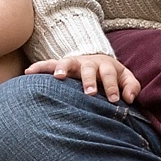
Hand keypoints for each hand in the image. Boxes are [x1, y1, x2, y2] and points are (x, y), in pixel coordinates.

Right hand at [24, 53, 139, 103]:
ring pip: (67, 63)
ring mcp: (74, 63)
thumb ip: (131, 87)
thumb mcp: (125, 78)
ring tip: (59, 77)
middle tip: (90, 93)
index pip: (110, 76)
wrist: (96, 60)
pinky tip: (28, 72)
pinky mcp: (61, 65)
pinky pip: (48, 64)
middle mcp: (89, 63)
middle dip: (89, 80)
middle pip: (89, 69)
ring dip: (63, 69)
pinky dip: (39, 67)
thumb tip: (130, 98)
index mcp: (106, 66)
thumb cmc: (111, 75)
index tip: (114, 100)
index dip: (112, 87)